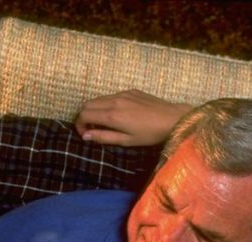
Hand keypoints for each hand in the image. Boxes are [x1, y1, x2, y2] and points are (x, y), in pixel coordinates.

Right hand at [74, 89, 192, 145]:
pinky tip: (118, 114)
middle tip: (92, 129)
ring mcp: (122, 94)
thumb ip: (103, 137)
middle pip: (87, 104)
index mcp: (112, 115)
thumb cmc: (149, 134)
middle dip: (84, 116)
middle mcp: (114, 101)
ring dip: (95, 110)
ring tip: (104, 123)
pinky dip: (106, 104)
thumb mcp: (125, 141)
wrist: (172, 119)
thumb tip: (85, 136)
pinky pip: (111, 96)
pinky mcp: (130, 91)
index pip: (84, 114)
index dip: (79, 125)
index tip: (86, 134)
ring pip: (98, 98)